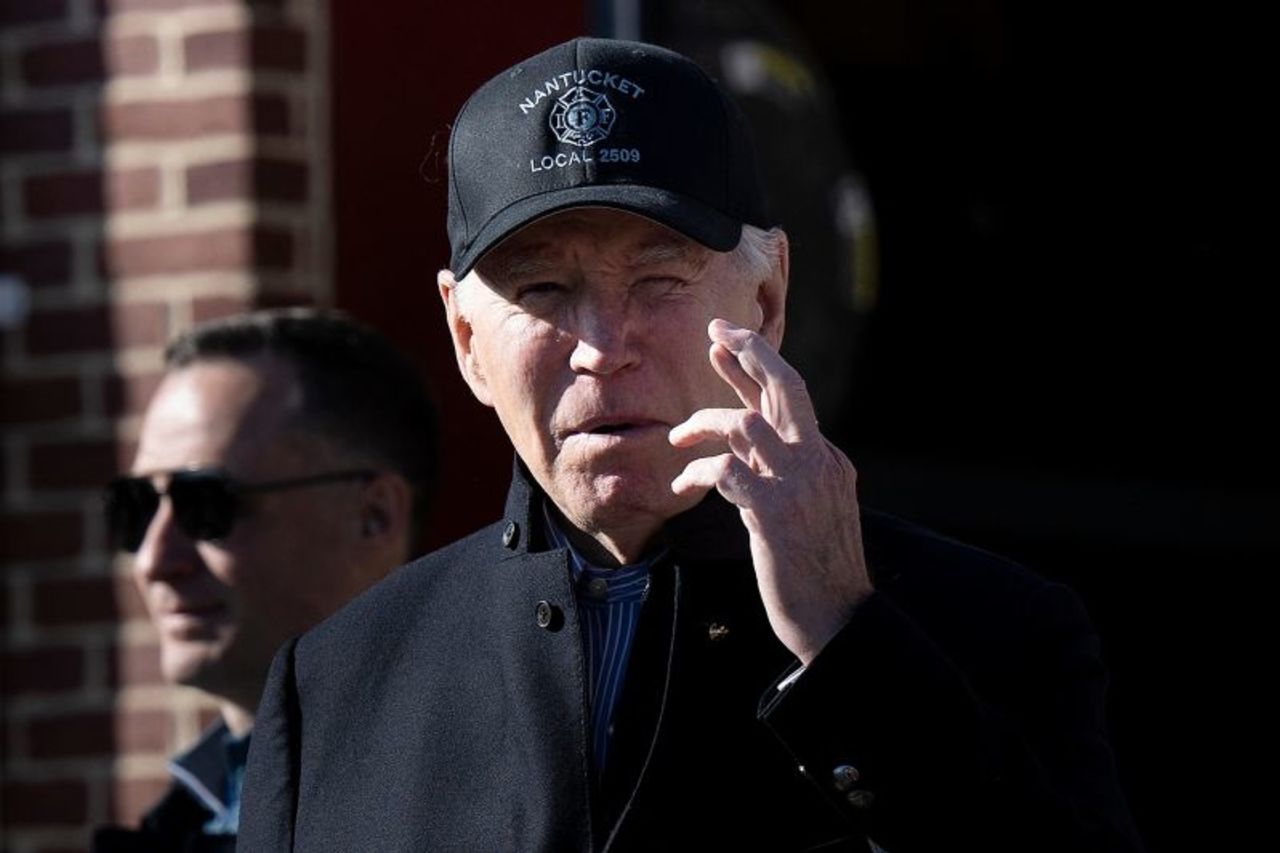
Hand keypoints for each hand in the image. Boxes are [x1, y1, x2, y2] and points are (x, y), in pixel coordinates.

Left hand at [670, 319, 872, 663]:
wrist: (838, 621)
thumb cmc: (817, 571)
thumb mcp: (812, 510)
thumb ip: (790, 473)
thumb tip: (755, 444)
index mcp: (827, 460)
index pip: (789, 399)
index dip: (756, 366)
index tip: (727, 341)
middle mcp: (817, 462)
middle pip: (785, 387)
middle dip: (750, 352)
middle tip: (715, 332)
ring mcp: (797, 485)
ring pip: (746, 423)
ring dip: (703, 422)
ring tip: (676, 438)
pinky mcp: (773, 513)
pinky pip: (725, 469)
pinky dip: (697, 469)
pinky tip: (681, 485)